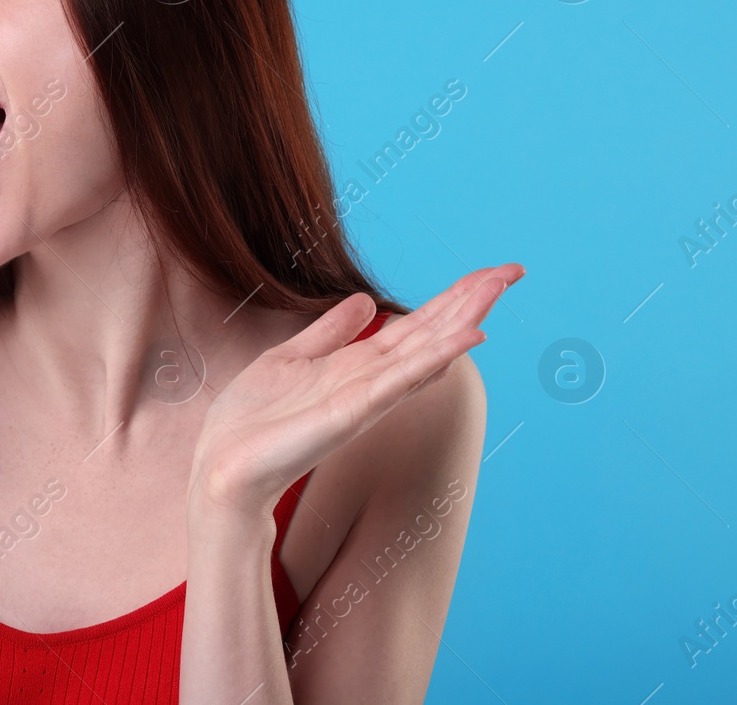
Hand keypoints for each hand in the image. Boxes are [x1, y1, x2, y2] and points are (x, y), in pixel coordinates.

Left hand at [188, 264, 524, 522]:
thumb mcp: (291, 359)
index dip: (450, 299)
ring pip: (426, 349)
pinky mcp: (355, 411)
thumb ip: (330, 332)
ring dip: (464, 318)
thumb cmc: (254, 421)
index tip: (486, 273)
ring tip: (498, 287)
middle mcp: (372, 380)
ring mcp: (368, 396)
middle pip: (431, 332)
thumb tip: (366, 301)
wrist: (224, 466)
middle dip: (471, 301)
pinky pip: (403, 377)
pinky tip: (468, 337)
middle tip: (512, 270)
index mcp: (357, 365)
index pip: (415, 325)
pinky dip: (436, 355)